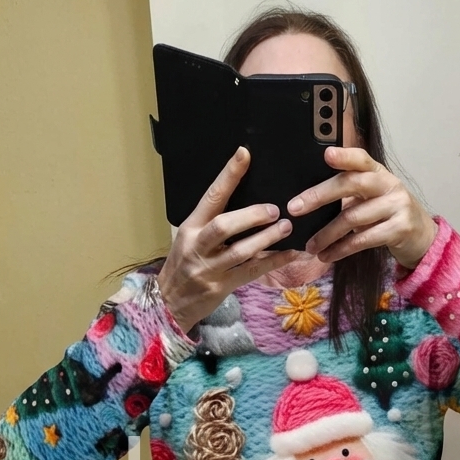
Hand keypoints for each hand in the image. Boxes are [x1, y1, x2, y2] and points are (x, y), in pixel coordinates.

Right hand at [157, 147, 297, 332]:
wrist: (169, 304)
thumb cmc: (183, 266)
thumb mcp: (189, 239)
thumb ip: (211, 223)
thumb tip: (247, 204)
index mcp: (190, 228)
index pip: (211, 197)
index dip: (228, 175)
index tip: (244, 155)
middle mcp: (198, 246)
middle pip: (224, 225)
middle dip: (251, 216)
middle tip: (274, 209)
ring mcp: (209, 268)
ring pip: (241, 251)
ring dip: (266, 238)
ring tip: (286, 228)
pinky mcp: (221, 287)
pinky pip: (251, 272)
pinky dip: (273, 262)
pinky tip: (290, 254)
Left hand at [289, 147, 437, 269]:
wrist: (422, 237)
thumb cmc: (388, 216)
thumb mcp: (373, 198)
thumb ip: (351, 193)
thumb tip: (308, 201)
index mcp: (379, 173)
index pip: (361, 159)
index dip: (344, 156)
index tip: (325, 154)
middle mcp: (389, 184)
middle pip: (351, 184)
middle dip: (319, 196)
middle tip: (294, 208)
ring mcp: (397, 206)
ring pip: (353, 217)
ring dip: (326, 234)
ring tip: (310, 246)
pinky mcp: (400, 229)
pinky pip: (363, 239)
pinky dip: (341, 249)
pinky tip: (328, 255)